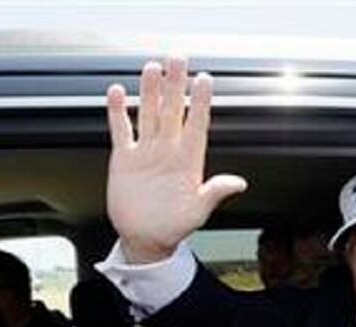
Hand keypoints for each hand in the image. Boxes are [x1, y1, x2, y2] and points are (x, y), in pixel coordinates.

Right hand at [105, 57, 247, 263]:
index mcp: (188, 161)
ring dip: (150, 92)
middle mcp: (168, 151)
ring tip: (152, 68)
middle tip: (177, 59)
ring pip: (148, 114)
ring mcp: (147, 152)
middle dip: (175, 85)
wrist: (146, 239)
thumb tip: (238, 183)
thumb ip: (214, 194)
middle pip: (172, 111)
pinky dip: (118, 112)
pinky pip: (122, 130)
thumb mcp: (197, 212)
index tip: (205, 80)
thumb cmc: (174, 227)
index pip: (196, 124)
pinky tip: (118, 93)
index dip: (200, 103)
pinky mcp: (125, 159)